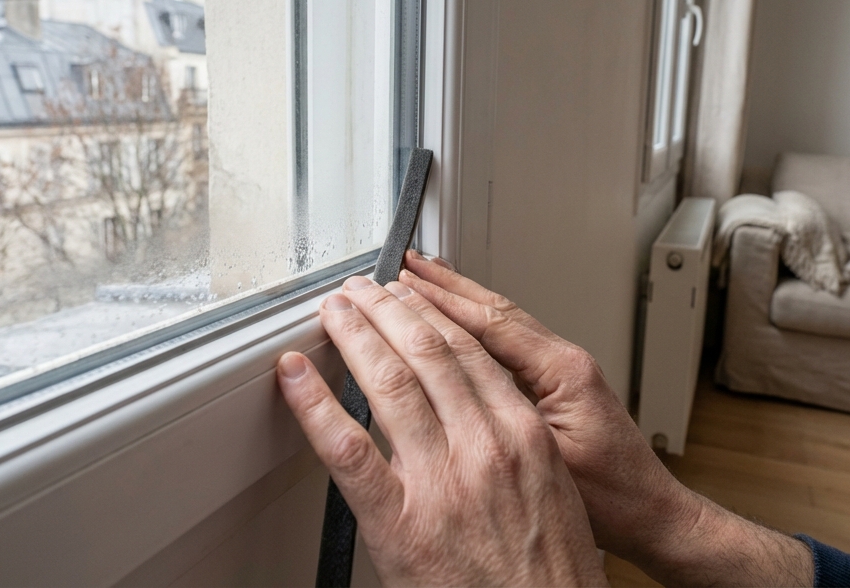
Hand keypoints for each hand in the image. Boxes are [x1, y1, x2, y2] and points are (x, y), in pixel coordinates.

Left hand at [277, 275, 607, 586]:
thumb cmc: (550, 576)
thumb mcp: (553, 492)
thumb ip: (514, 444)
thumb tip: (476, 411)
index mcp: (523, 436)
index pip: (469, 352)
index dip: (431, 314)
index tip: (409, 296)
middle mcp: (483, 448)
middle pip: (427, 353)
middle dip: (387, 310)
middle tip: (362, 290)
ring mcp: (440, 483)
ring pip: (390, 383)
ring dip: (355, 336)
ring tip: (334, 311)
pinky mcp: (398, 523)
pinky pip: (346, 450)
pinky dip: (315, 405)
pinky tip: (295, 376)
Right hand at [399, 252, 812, 586]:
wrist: (651, 515)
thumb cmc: (613, 500)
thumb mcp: (551, 461)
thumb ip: (506, 421)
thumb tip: (453, 390)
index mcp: (565, 372)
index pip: (494, 324)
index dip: (445, 303)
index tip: (408, 284)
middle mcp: (566, 361)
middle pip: (497, 311)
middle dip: (449, 286)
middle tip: (408, 264)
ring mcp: (564, 370)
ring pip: (504, 323)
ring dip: (462, 301)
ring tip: (425, 279)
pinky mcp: (560, 385)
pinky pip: (510, 344)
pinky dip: (477, 328)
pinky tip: (455, 325)